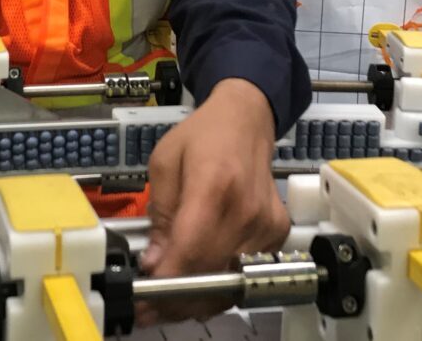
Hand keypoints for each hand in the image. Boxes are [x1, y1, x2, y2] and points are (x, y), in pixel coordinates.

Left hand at [141, 79, 288, 322]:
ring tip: (172, 290)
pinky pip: (246, 272)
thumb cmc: (203, 136)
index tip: (143, 296)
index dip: (166, 281)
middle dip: (176, 296)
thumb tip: (154, 262)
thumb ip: (160, 214)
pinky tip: (201, 274)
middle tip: (150, 302)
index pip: (191, 249)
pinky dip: (221, 281)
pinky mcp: (278, 233)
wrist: (246, 120)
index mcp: (213, 185)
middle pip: (211, 274)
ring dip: (198, 295)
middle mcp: (246, 210)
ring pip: (230, 281)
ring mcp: (266, 225)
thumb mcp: (164, 162)